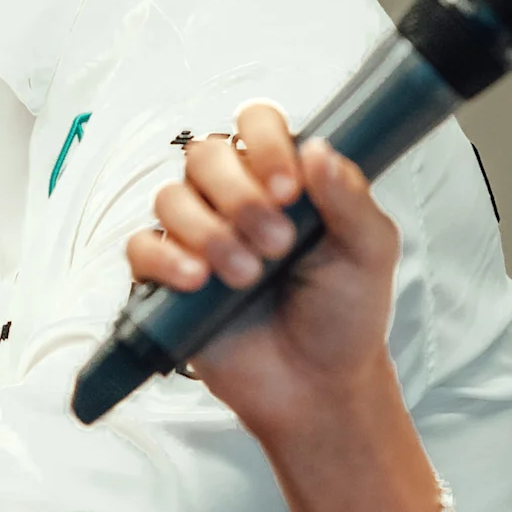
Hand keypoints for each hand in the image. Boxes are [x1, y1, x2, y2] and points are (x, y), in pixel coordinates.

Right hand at [124, 99, 402, 445]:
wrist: (318, 387)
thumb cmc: (344, 316)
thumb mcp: (369, 254)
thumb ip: (350, 200)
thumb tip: (319, 149)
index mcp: (282, 179)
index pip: (256, 124)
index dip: (264, 144)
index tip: (287, 188)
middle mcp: (235, 199)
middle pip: (206, 155)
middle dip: (239, 196)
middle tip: (276, 242)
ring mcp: (198, 236)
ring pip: (171, 198)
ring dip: (209, 232)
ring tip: (246, 275)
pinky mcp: (168, 278)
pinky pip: (142, 248)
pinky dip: (167, 259)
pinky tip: (198, 280)